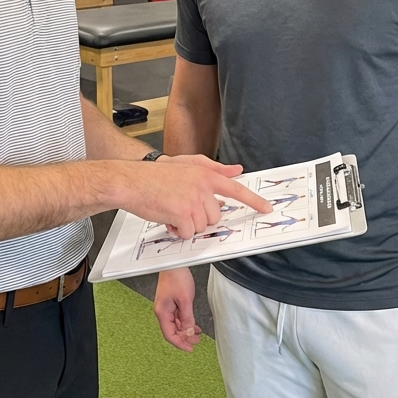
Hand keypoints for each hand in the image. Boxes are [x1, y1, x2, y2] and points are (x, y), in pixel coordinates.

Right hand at [126, 158, 270, 240]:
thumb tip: (237, 171)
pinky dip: (177, 231)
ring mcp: (193, 201)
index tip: (267, 208)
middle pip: (215, 216)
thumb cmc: (155, 175)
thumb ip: (213, 168)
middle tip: (181, 207)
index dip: (254, 201)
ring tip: (171, 211)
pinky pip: (188, 233)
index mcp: (206, 174)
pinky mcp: (182, 214)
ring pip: (202, 226)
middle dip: (199, 217)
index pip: (236, 190)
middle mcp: (203, 187)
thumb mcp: (186, 164)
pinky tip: (166, 218)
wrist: (131, 181)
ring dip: (187, 225)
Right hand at [154, 267, 200, 351]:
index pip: (169, 335)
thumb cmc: (176, 277)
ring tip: (198, 334)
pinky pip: (177, 317)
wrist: (173, 263)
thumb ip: (187, 318)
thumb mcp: (185, 300)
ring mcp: (166, 307)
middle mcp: (162, 311)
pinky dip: (185, 322)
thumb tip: (189, 332)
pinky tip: (193, 324)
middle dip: (185, 337)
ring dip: (186, 330)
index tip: (190, 348)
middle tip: (197, 341)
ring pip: (176, 324)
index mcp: (162, 312)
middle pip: (172, 331)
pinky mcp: (170, 302)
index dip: (180, 343)